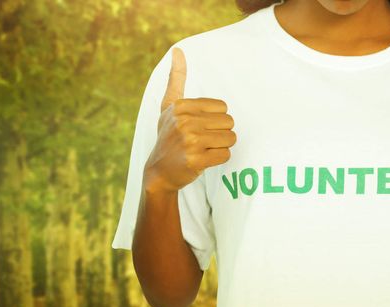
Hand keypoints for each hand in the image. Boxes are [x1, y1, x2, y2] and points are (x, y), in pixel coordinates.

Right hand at [143, 47, 236, 192]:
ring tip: (204, 150)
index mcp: (181, 106)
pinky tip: (204, 160)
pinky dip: (219, 159)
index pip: (223, 108)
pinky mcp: (196, 160)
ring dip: (221, 146)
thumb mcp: (169, 106)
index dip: (216, 120)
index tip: (199, 127)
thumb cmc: (169, 136)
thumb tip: (178, 50)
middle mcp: (184, 121)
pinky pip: (226, 155)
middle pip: (229, 123)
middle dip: (221, 133)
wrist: (159, 172)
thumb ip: (176, 79)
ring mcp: (190, 141)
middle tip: (203, 141)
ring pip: (230, 138)